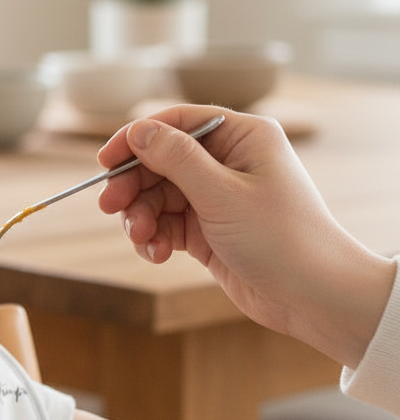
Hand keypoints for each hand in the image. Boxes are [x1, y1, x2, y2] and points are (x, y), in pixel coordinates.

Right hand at [96, 105, 393, 367]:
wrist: (313, 297)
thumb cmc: (282, 238)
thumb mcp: (222, 194)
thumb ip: (176, 159)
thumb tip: (138, 129)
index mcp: (242, 137)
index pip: (176, 123)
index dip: (136, 139)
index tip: (105, 163)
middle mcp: (228, 162)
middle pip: (160, 162)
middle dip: (134, 187)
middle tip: (111, 208)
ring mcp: (217, 197)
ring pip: (158, 196)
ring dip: (142, 218)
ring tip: (143, 240)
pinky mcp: (208, 230)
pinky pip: (167, 224)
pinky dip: (155, 238)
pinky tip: (158, 254)